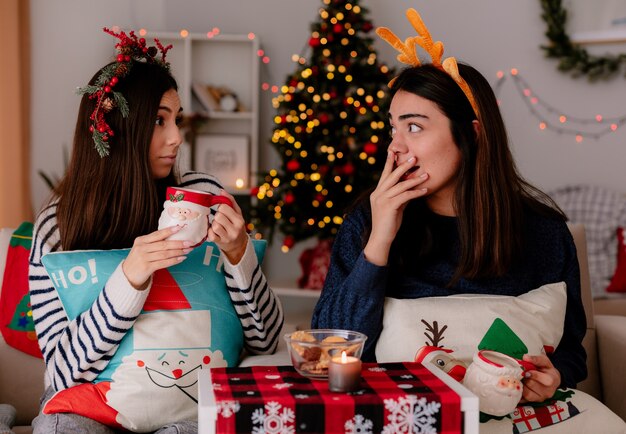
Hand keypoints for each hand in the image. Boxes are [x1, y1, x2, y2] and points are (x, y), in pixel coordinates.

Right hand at [122, 225, 191, 289]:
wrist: (127, 275)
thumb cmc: (138, 259)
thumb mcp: (142, 248)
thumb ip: (154, 243)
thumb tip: (174, 238)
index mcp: (141, 240)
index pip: (157, 234)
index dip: (169, 230)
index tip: (180, 227)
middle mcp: (142, 248)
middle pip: (163, 244)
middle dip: (178, 243)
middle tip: (189, 242)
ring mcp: (144, 258)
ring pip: (165, 254)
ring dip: (178, 252)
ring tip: (188, 250)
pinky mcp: (147, 267)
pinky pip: (164, 263)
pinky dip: (174, 260)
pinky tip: (181, 258)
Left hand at [207, 190, 247, 263]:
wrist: (238, 245)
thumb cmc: (236, 226)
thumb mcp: (237, 213)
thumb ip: (230, 201)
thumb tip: (221, 191)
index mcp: (239, 220)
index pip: (224, 207)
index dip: (221, 208)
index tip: (222, 211)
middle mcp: (235, 229)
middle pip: (218, 216)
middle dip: (217, 216)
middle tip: (220, 219)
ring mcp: (227, 237)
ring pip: (214, 225)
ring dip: (214, 224)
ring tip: (218, 225)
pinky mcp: (219, 243)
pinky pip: (210, 234)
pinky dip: (210, 232)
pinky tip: (214, 232)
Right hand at [364, 150, 428, 264]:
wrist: (381, 238)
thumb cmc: (388, 224)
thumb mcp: (394, 207)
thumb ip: (400, 196)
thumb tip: (411, 188)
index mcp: (377, 193)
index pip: (384, 175)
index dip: (389, 163)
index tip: (393, 152)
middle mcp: (378, 194)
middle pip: (392, 176)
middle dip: (403, 165)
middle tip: (414, 157)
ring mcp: (382, 200)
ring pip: (400, 185)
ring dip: (415, 179)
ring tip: (426, 174)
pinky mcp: (389, 207)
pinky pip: (405, 196)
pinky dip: (416, 192)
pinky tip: (425, 191)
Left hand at [520, 354, 560, 402]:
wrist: (551, 379)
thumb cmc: (547, 370)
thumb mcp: (544, 361)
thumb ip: (536, 359)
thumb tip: (525, 357)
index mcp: (552, 380)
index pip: (545, 380)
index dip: (534, 375)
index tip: (527, 371)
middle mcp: (548, 392)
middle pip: (532, 385)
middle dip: (525, 378)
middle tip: (522, 374)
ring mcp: (541, 398)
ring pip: (527, 393)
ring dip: (521, 385)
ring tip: (521, 379)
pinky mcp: (533, 402)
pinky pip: (523, 399)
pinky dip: (518, 393)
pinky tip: (517, 386)